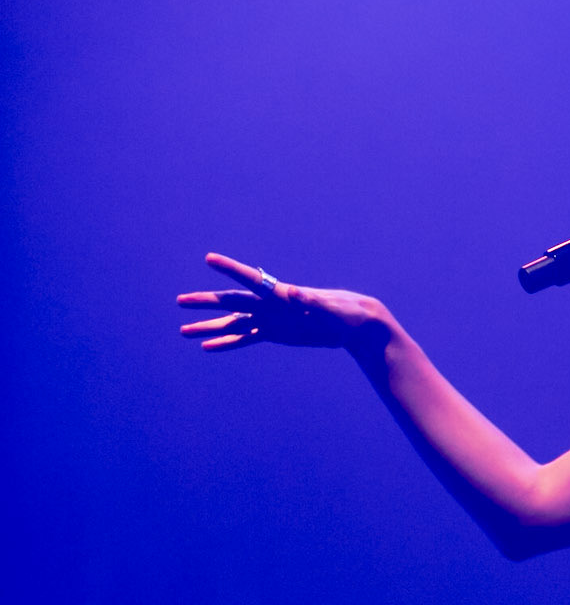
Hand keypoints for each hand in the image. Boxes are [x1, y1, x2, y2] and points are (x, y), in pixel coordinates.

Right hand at [178, 255, 393, 353]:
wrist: (354, 323)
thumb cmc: (346, 312)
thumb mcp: (330, 307)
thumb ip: (311, 300)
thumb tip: (293, 292)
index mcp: (282, 294)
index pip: (252, 278)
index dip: (230, 268)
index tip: (209, 258)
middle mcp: (270, 304)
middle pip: (232, 301)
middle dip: (206, 301)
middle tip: (181, 301)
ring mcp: (269, 319)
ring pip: (232, 323)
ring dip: (208, 327)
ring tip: (183, 331)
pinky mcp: (273, 333)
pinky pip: (244, 339)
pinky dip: (226, 344)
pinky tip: (207, 347)